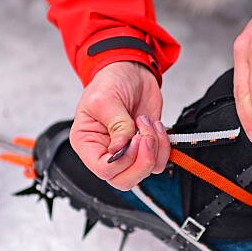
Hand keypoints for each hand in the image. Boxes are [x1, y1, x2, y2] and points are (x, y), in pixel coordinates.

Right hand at [70, 61, 170, 189]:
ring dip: (155, 148)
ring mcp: (128, 152)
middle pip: (124, 180)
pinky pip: (160, 161)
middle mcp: (106, 153)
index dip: (122, 160)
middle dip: (142, 162)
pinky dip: (164, 146)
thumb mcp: (105, 99)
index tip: (133, 138)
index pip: (103, 169)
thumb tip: (121, 148)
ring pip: (145, 172)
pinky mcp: (146, 147)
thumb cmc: (109, 82)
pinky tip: (155, 125)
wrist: (130, 70)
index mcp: (88, 144)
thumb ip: (116, 125)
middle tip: (145, 135)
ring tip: (147, 122)